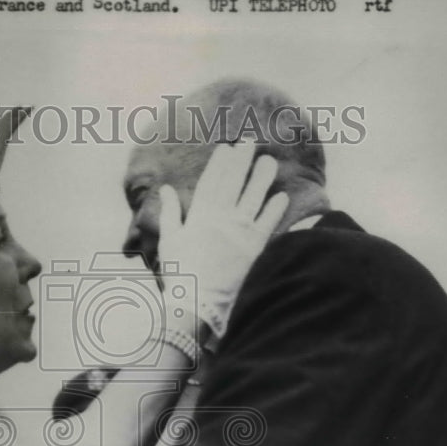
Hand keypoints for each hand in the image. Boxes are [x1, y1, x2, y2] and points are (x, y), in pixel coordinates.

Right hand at [156, 141, 288, 338]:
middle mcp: (220, 219)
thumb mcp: (169, 240)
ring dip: (261, 178)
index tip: (226, 147)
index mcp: (199, 216)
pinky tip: (281, 196)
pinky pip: (266, 224)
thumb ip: (170, 213)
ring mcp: (238, 232)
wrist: (196, 302)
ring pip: (252, 198)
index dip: (220, 163)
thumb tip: (165, 189)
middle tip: (249, 142)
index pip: (211, 182)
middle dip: (241, 161)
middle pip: (233, 183)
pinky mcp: (253, 249)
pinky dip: (274, 210)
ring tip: (269, 161)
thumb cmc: (180, 273)